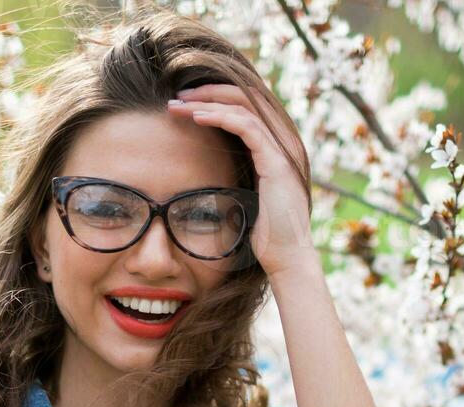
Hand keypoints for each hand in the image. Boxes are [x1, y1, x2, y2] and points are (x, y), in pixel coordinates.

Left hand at [166, 83, 316, 278]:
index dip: (216, 97)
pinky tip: (196, 118)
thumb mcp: (247, 194)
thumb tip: (211, 164)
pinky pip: (247, 126)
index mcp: (278, 145)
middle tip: (177, 95)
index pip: (248, 105)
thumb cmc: (266, 233)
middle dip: (209, 91)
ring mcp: (284, 149)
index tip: (185, 103)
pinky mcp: (277, 162)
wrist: (287, 258)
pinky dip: (220, 117)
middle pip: (246, 96)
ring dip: (208, 101)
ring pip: (244, 106)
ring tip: (178, 104)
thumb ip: (239, 172)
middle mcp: (285, 140)